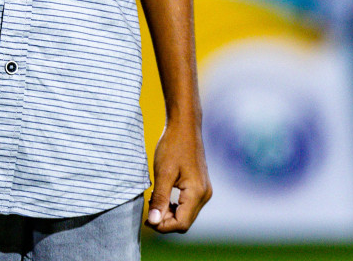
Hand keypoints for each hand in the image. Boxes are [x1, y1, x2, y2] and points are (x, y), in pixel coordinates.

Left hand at [145, 118, 210, 233]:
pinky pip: (187, 205)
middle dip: (165, 220)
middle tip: (149, 208)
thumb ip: (159, 199)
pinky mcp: (200, 186)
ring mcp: (204, 191)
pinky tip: (162, 196)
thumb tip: (153, 222)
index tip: (147, 218)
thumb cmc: (173, 146)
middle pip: (184, 222)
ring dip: (169, 213)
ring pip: (185, 215)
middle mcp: (205, 194)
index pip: (181, 224)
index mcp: (197, 193)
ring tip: (154, 200)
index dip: (163, 226)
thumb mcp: (163, 173)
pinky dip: (174, 206)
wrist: (185, 126)